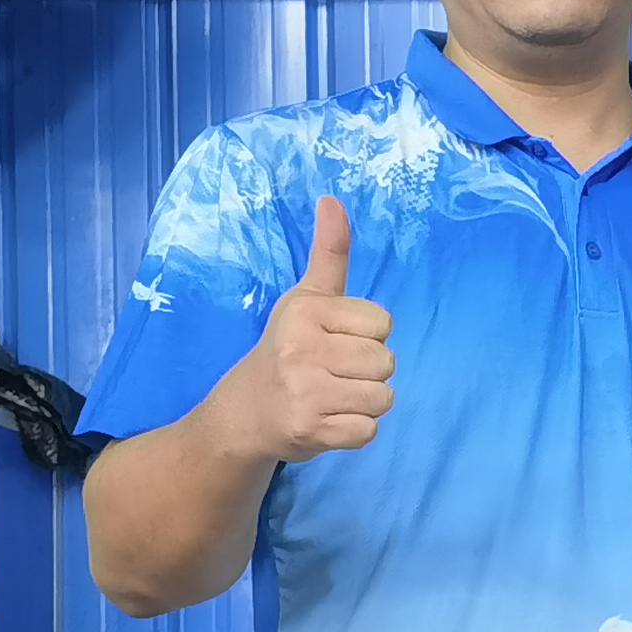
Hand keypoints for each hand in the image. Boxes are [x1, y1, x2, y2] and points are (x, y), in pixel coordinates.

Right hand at [213, 196, 392, 462]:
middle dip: (368, 372)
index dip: (367, 336)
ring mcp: (304, 392)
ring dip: (364, 403)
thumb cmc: (288, 347)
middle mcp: (300, 348)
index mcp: (305, 311)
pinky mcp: (310, 430)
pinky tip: (327, 420)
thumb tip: (333, 199)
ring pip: (383, 398)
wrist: (245, 412)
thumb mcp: (306, 297)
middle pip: (386, 362)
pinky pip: (368, 432)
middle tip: (332, 373)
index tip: (334, 341)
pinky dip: (354, 431)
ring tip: (331, 396)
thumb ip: (329, 252)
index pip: (383, 323)